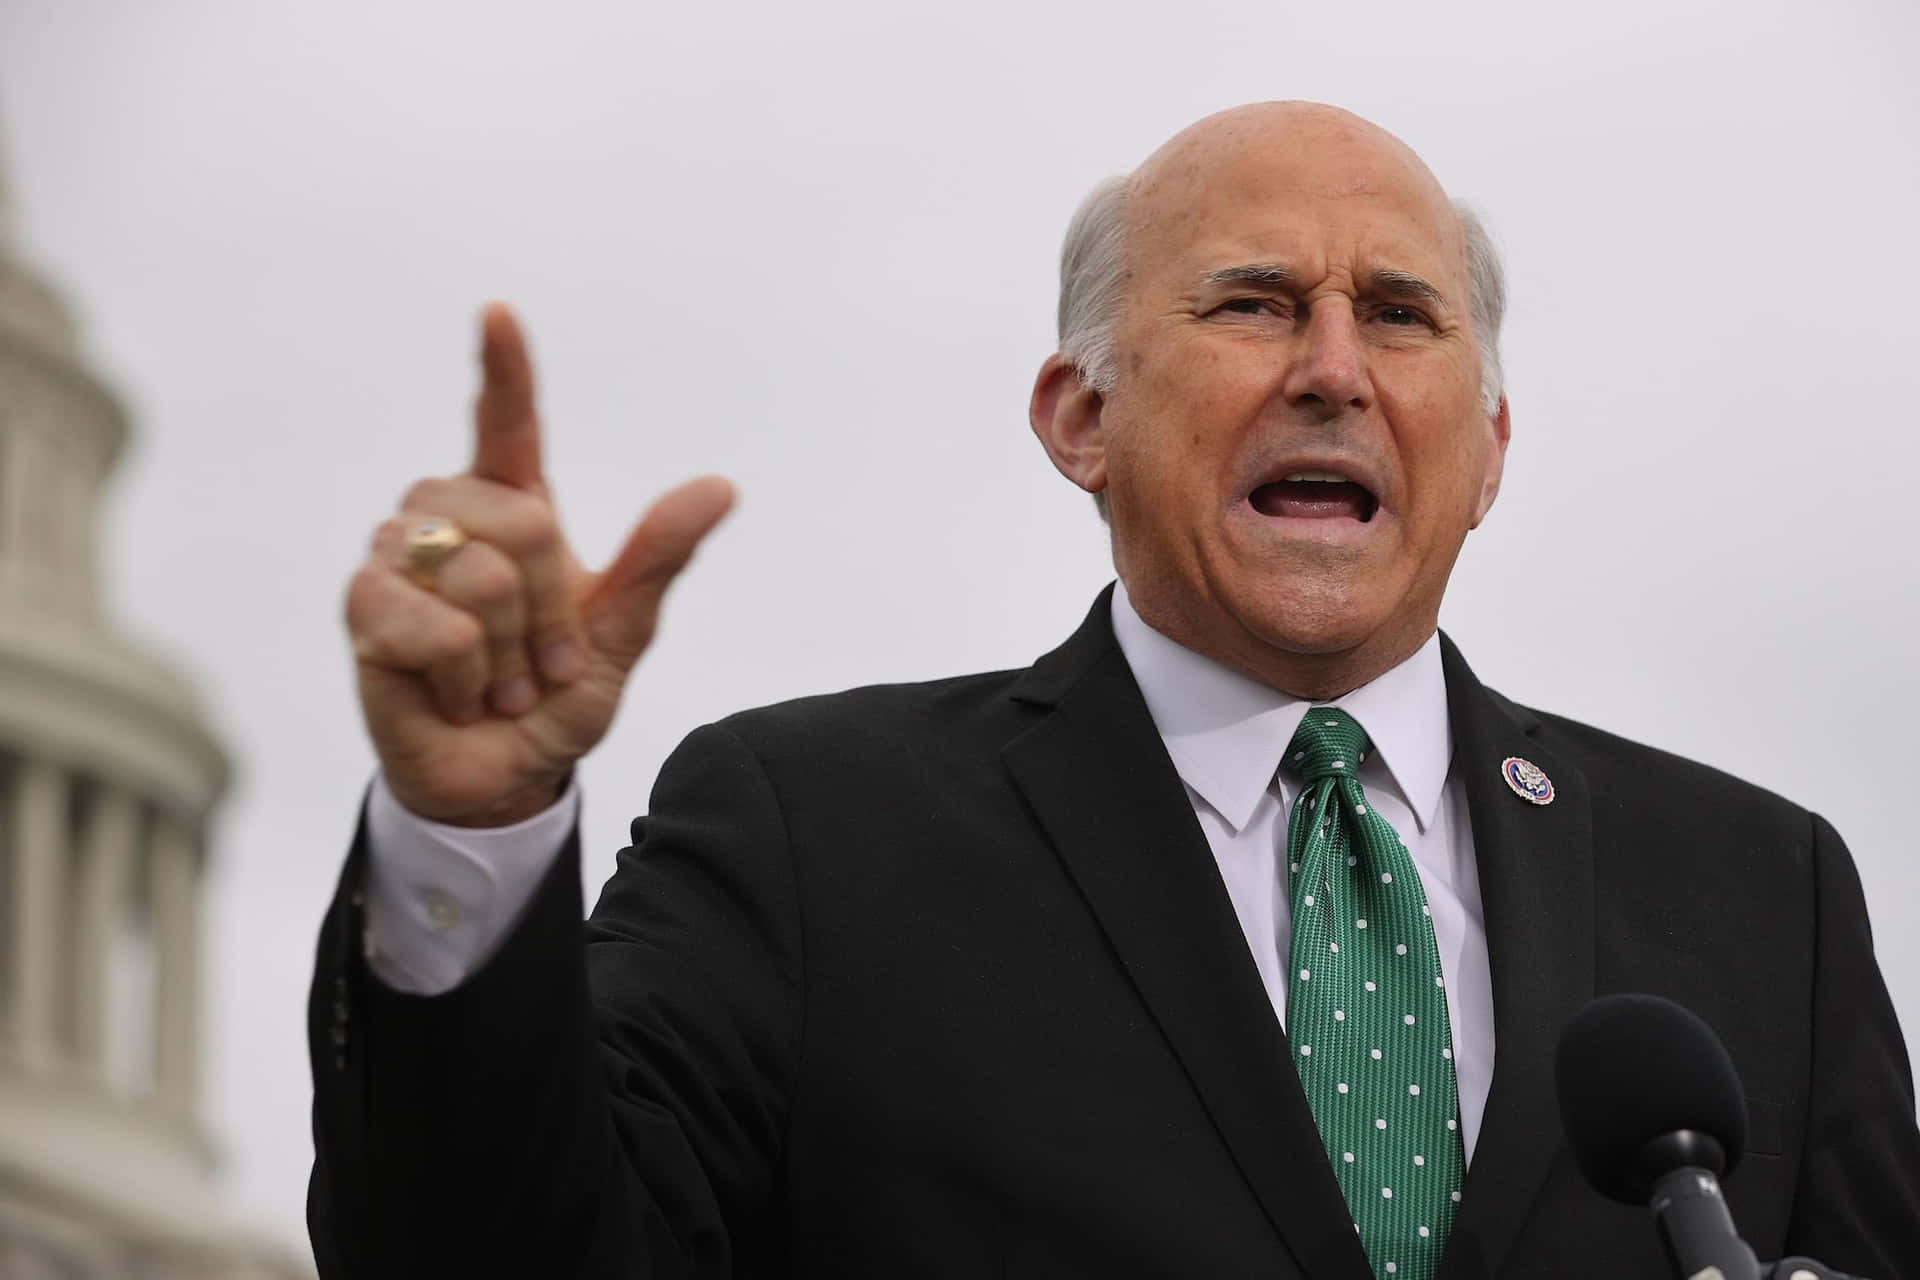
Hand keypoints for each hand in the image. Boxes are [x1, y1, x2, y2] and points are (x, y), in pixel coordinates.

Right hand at [345, 303, 733, 826]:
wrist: (506, 776)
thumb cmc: (557, 699)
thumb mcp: (623, 632)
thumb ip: (659, 557)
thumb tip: (720, 487)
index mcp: (515, 510)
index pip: (506, 425)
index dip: (505, 371)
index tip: (498, 314)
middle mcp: (448, 518)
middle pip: (521, 521)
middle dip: (552, 608)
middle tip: (542, 662)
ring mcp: (398, 558)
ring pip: (479, 574)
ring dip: (511, 651)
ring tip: (498, 682)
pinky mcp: (365, 609)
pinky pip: (437, 626)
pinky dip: (467, 676)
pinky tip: (457, 694)